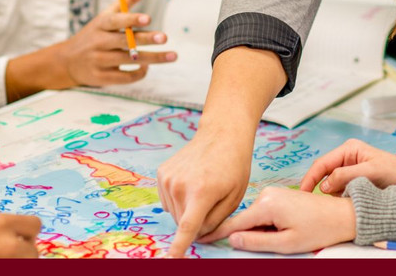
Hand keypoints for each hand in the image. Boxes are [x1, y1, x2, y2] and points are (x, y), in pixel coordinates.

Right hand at [4, 0, 177, 99]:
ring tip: (173, 55)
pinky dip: (139, 73)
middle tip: (164, 37)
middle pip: (125, 41)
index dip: (132, 19)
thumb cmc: (94, 34)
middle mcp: (99, 42)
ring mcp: (99, 61)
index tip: (149, 18)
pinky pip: (125, 77)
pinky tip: (148, 67)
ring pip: (130, 60)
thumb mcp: (106, 15)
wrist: (67, 61)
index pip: (116, 20)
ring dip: (153, 59)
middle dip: (146, 39)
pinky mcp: (101, 78)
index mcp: (101, 24)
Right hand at [157, 125, 253, 257]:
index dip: (179, 246)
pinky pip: (168, 200)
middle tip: (212, 202)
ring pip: (174, 212)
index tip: (170, 260)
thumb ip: (216, 222)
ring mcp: (168, 178)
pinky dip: (179, 200)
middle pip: (182, 222)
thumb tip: (198, 238)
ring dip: (187, 210)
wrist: (221, 135)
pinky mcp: (162, 173)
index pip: (187, 227)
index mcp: (201, 192)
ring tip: (203, 189)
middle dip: (196, 221)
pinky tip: (192, 184)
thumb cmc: (233, 166)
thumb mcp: (233, 198)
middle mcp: (179, 185)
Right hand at [200, 187, 354, 253]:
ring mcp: (272, 192)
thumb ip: (257, 242)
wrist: (342, 214)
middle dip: (245, 236)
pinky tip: (283, 230)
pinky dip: (264, 224)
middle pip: (243, 221)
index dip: (216, 233)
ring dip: (257, 231)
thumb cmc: (318, 230)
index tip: (199, 238)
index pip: (233, 223)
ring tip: (283, 237)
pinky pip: (263, 212)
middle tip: (267, 245)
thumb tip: (232, 240)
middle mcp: (266, 194)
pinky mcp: (278, 194)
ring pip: (253, 218)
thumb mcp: (286, 243)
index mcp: (266, 205)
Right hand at [300, 138, 395, 194]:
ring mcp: (351, 169)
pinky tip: (345, 202)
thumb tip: (324, 185)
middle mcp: (347, 157)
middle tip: (313, 203)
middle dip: (320, 187)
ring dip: (332, 194)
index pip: (322, 163)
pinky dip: (340, 197)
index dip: (310, 178)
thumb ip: (346, 176)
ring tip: (338, 201)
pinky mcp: (355, 181)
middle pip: (324, 173)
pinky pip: (340, 189)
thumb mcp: (370, 172)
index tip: (302, 193)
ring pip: (331, 184)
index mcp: (349, 149)